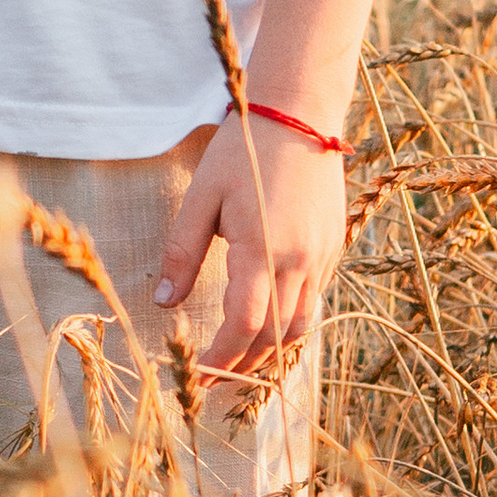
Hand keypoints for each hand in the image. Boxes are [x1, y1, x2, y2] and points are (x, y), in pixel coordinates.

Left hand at [153, 110, 343, 387]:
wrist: (300, 114)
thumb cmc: (243, 150)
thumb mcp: (202, 196)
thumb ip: (182, 252)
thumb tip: (163, 302)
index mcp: (262, 248)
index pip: (243, 324)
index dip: (219, 357)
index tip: (195, 377)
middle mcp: (299, 261)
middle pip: (274, 336)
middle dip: (243, 366)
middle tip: (212, 382)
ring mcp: (322, 257)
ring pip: (301, 326)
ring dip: (271, 353)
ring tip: (241, 367)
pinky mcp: (333, 248)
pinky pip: (314, 301)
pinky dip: (291, 325)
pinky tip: (269, 328)